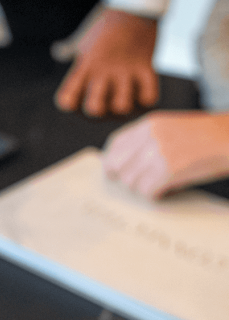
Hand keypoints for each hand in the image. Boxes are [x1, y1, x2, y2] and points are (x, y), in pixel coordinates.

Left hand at [54, 8, 158, 116]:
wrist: (134, 7)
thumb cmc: (105, 25)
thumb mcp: (83, 38)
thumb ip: (69, 48)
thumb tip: (57, 50)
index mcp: (84, 66)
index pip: (66, 99)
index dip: (70, 104)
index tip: (77, 98)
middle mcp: (102, 71)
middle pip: (94, 109)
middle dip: (99, 112)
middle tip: (105, 103)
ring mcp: (125, 71)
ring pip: (121, 107)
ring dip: (124, 107)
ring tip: (126, 98)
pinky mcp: (147, 68)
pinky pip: (149, 97)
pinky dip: (147, 99)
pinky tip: (142, 91)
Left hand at [103, 111, 228, 198]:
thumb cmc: (207, 136)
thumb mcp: (172, 127)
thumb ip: (149, 139)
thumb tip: (128, 163)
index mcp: (149, 124)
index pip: (116, 143)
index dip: (112, 160)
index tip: (113, 171)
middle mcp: (149, 136)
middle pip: (118, 165)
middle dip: (126, 177)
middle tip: (139, 183)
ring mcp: (158, 153)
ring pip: (131, 181)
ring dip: (143, 188)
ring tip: (159, 185)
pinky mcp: (168, 170)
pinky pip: (147, 191)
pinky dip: (156, 195)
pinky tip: (167, 190)